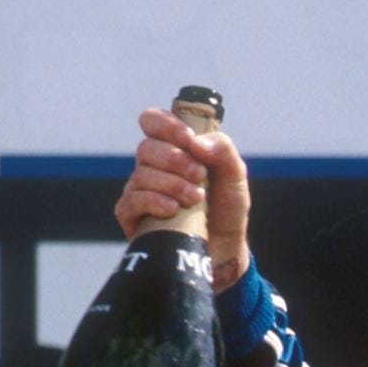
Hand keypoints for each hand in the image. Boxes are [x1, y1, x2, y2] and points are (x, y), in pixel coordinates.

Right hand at [115, 107, 252, 292]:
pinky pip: (132, 201)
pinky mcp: (132, 215)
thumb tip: (195, 143)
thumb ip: (223, 150)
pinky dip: (154, 202)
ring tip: (196, 199)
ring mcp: (140, 189)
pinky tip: (173, 209)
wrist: (225, 245)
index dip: (166, 125)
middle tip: (200, 176)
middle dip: (175, 160)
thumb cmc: (227, 207)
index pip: (152, 121)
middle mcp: (152, 165)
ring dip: (171, 184)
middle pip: (146, 148)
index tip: (188, 140)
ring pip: (141, 175)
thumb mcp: (236, 175)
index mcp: (173, 148)